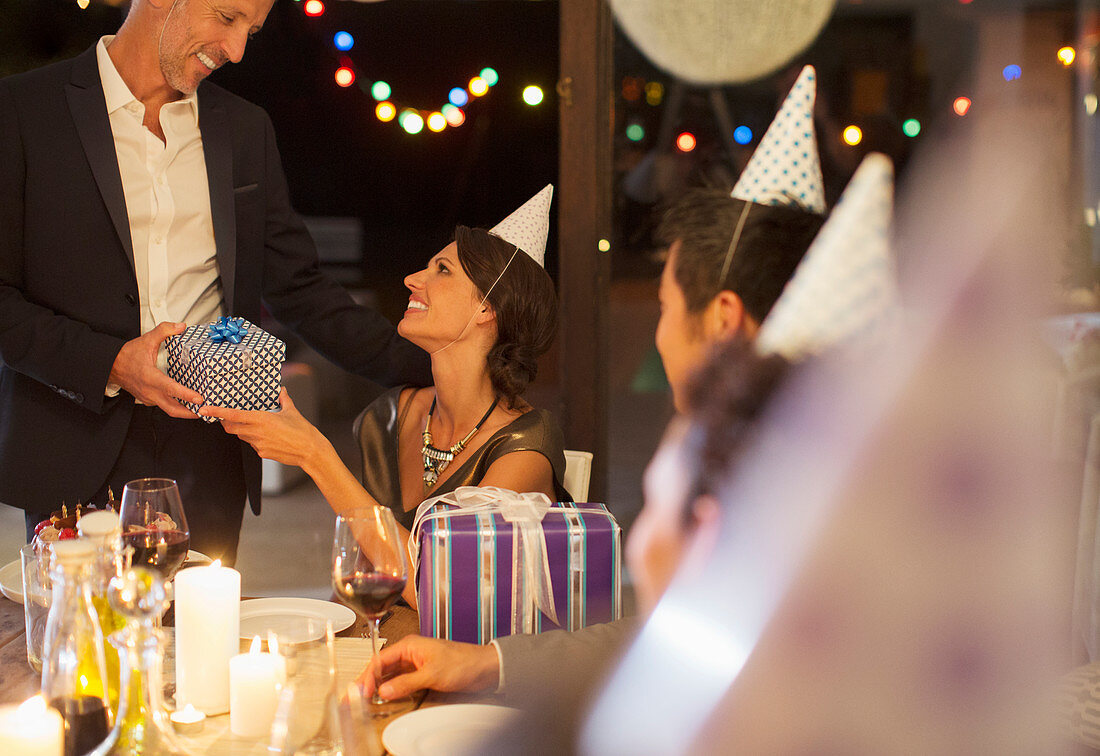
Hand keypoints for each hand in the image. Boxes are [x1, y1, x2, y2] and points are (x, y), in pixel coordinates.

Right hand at [109, 322, 202, 418]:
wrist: (111, 366)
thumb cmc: (127, 355)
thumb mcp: (146, 340)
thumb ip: (164, 331)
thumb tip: (180, 327)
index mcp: (150, 378)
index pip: (170, 389)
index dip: (186, 395)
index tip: (199, 398)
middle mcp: (149, 391)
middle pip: (172, 409)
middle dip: (190, 413)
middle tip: (206, 411)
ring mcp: (148, 398)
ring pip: (169, 410)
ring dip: (185, 412)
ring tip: (201, 410)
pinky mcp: (148, 400)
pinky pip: (164, 406)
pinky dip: (177, 407)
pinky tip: (187, 403)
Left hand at [201, 387, 327, 468]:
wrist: (310, 451)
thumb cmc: (303, 431)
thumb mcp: (292, 411)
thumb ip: (284, 399)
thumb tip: (282, 390)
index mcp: (262, 418)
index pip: (233, 415)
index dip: (217, 412)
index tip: (205, 409)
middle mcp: (257, 432)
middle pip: (231, 428)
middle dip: (225, 423)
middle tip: (224, 417)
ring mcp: (258, 444)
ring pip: (241, 436)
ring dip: (242, 430)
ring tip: (253, 425)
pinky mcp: (262, 453)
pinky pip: (252, 445)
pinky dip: (255, 440)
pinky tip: (266, 437)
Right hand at [358, 635, 499, 699]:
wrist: (483, 667)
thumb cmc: (463, 662)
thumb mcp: (432, 674)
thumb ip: (406, 683)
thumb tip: (384, 691)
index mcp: (409, 645)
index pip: (380, 660)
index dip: (367, 677)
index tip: (360, 692)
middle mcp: (410, 652)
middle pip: (382, 667)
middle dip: (368, 682)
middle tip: (355, 697)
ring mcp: (415, 663)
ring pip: (390, 675)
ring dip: (378, 686)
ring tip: (365, 699)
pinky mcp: (422, 673)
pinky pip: (400, 680)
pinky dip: (391, 689)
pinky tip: (385, 697)